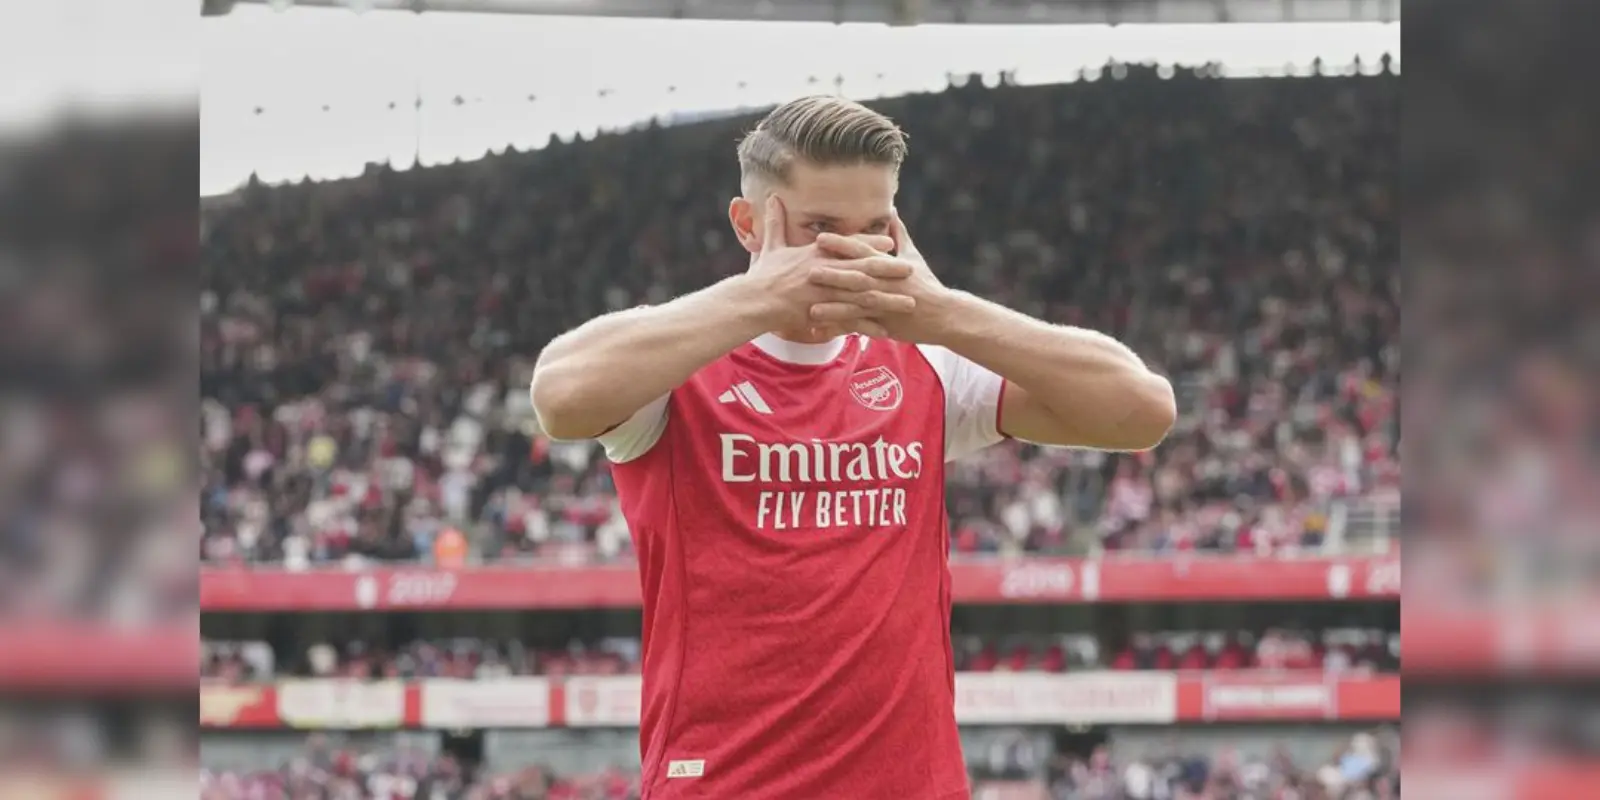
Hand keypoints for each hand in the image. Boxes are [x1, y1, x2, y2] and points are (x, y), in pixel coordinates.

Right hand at [744, 196, 916, 337]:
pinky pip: (850, 320)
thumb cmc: (762, 275)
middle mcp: (825, 271)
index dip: (871, 245)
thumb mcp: (771, 246)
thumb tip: (773, 198)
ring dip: (888, 299)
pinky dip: (868, 325)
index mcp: (816, 254)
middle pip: (864, 268)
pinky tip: (886, 330)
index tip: (891, 243)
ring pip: (863, 296)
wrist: (753, 301)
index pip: (850, 246)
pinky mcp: (822, 312)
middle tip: (911, 269)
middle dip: (890, 269)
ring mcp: (825, 292)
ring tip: (909, 303)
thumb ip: (776, 223)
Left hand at [809, 212, 950, 342]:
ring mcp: (885, 305)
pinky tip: (821, 333)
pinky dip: (840, 330)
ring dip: (834, 307)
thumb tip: (892, 210)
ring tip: (811, 308)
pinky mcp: (885, 324)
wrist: (944, 314)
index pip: (862, 252)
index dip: (841, 245)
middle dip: (832, 274)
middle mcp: (885, 283)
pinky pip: (859, 328)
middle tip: (807, 270)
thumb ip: (899, 234)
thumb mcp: (913, 256)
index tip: (820, 238)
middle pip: (856, 278)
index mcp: (888, 265)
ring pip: (857, 306)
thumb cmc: (926, 283)